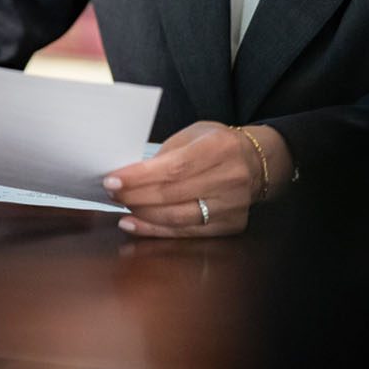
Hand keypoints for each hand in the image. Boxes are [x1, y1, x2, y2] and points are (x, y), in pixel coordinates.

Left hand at [103, 121, 283, 237]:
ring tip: (121, 208)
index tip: (112, 180)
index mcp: (220, 148)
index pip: (173, 168)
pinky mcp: (230, 226)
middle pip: (172, 194)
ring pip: (178, 218)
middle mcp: (230, 178)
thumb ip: (165, 154)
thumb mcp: (193, 135)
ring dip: (143, 215)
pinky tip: (136, 224)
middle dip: (135, 195)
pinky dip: (157, 231)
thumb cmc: (217, 144)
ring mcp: (233, 206)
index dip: (140, 177)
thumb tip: (128, 176)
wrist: (257, 163)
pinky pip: (186, 233)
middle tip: (111, 193)